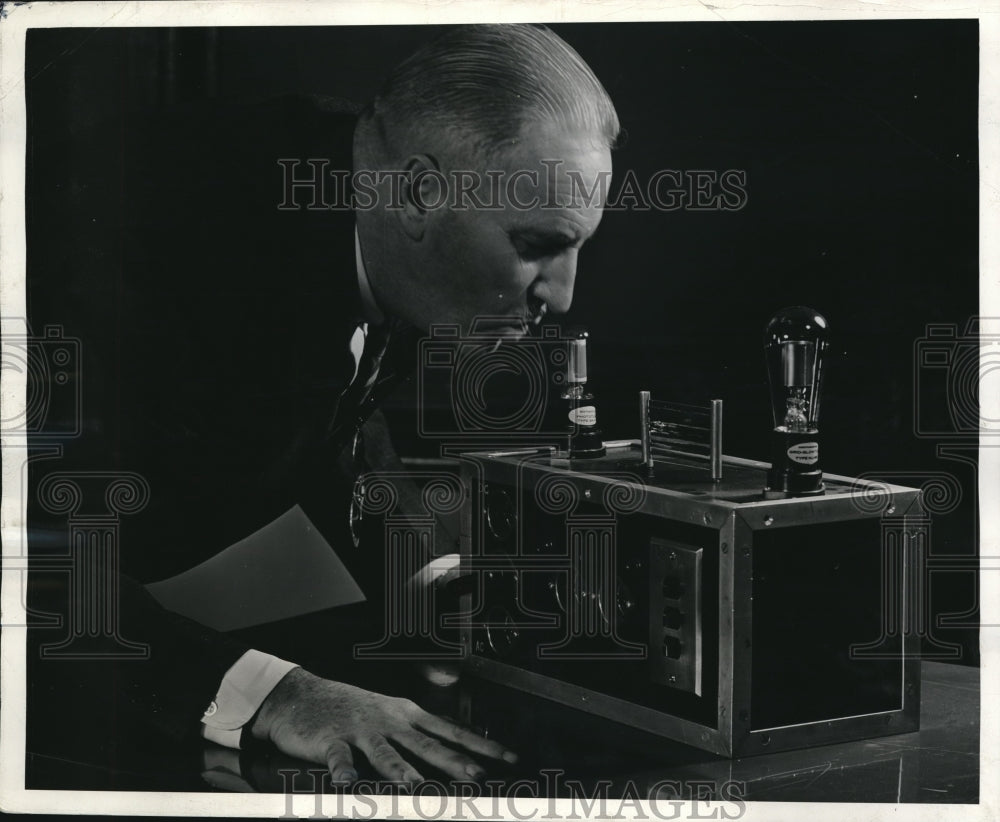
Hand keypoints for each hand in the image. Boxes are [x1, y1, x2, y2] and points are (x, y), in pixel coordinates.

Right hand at [250, 667, 516, 784]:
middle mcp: (389, 721)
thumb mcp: (388, 712)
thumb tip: (449, 750)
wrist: (300, 696)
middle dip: (453, 762)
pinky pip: (339, 759)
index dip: (482, 744)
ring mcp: (360, 730)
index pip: (451, 730)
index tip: (509, 757)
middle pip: (427, 744)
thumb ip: (416, 733)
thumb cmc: (348, 708)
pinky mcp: (331, 741)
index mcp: (406, 714)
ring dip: (401, 770)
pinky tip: (348, 784)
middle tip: (477, 777)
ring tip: (416, 786)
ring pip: (385, 753)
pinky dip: (344, 772)